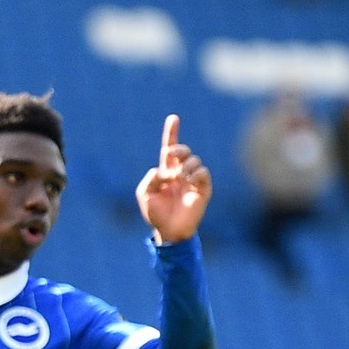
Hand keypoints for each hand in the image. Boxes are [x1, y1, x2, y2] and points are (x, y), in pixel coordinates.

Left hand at [136, 113, 211, 244]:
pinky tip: (189, 182)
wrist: (169, 231)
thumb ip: (151, 178)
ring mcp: (193, 179)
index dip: (171, 133)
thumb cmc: (155, 213)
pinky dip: (196, 174)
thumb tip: (165, 169)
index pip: (169, 148)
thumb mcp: (145, 193)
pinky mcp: (203, 188)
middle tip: (171, 154)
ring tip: (179, 178)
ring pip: (193, 161)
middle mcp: (181, 172)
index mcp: (166, 171)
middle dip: (178, 148)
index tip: (173, 118)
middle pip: (183, 151)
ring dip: (185, 166)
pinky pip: (203, 172)